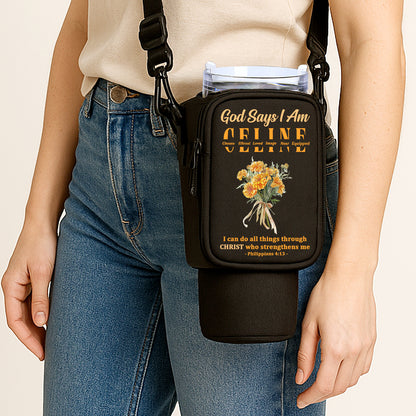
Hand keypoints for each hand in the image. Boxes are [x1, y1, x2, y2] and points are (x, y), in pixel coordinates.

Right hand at [1, 221, 56, 360]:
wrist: (43, 223)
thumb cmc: (41, 244)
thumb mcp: (42, 272)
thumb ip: (41, 298)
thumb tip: (40, 323)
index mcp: (11, 287)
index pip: (15, 322)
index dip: (28, 339)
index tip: (41, 353)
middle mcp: (13, 288)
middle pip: (20, 319)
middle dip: (32, 337)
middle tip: (47, 353)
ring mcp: (21, 283)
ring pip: (26, 312)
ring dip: (36, 327)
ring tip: (50, 342)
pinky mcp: (31, 279)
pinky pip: (33, 302)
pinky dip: (40, 314)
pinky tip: (51, 321)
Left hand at [295, 265, 376, 408]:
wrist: (349, 277)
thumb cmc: (327, 294)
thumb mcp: (308, 323)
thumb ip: (305, 354)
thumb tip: (302, 377)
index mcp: (335, 348)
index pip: (324, 385)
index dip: (311, 396)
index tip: (301, 399)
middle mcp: (354, 351)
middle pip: (340, 387)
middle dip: (322, 393)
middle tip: (308, 391)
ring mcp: (365, 346)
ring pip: (353, 380)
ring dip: (337, 385)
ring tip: (322, 380)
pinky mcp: (372, 340)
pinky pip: (364, 367)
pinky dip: (351, 374)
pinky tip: (341, 368)